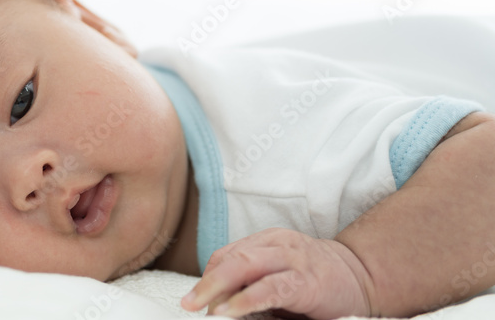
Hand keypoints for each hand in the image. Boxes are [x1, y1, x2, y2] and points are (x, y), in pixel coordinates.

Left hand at [181, 228, 373, 318]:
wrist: (365, 277)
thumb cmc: (316, 281)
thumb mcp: (280, 277)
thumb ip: (253, 284)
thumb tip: (217, 305)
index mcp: (267, 242)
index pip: (227, 255)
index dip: (209, 277)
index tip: (196, 300)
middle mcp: (278, 245)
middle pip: (232, 258)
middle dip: (206, 283)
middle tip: (187, 304)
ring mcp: (294, 260)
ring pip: (246, 266)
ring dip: (219, 289)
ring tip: (204, 311)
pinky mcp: (308, 282)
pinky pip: (272, 288)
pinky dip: (246, 300)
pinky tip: (229, 312)